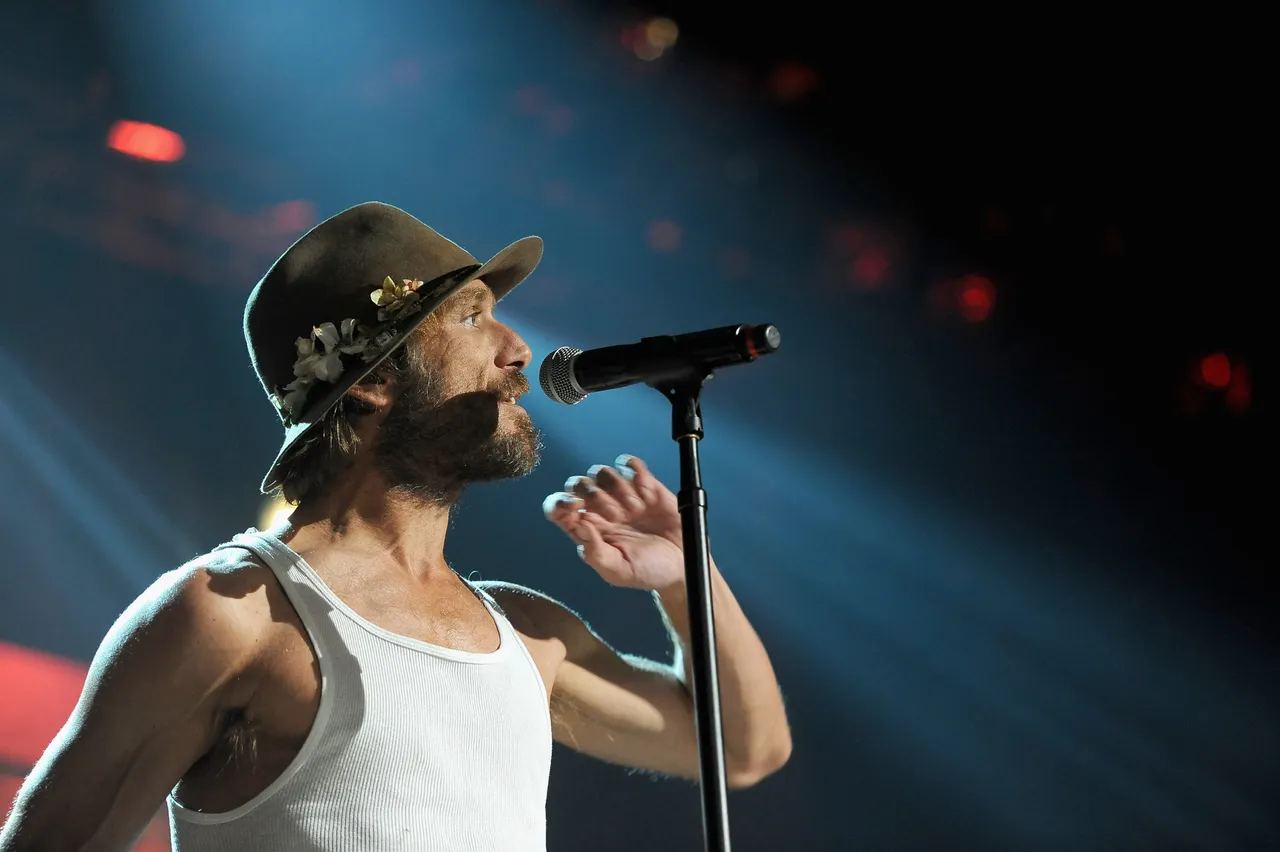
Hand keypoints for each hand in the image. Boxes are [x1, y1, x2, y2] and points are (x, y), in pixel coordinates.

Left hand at [543, 454, 685, 590]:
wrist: (683, 564)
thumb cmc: (647, 571)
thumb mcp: (619, 571)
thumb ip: (596, 554)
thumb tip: (579, 525)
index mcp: (586, 529)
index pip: (558, 507)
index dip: (560, 503)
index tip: (575, 508)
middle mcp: (598, 508)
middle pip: (577, 484)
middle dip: (594, 496)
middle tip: (616, 516)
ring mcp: (620, 494)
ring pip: (600, 471)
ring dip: (617, 488)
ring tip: (636, 509)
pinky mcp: (643, 483)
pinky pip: (629, 463)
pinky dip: (635, 473)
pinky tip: (647, 495)